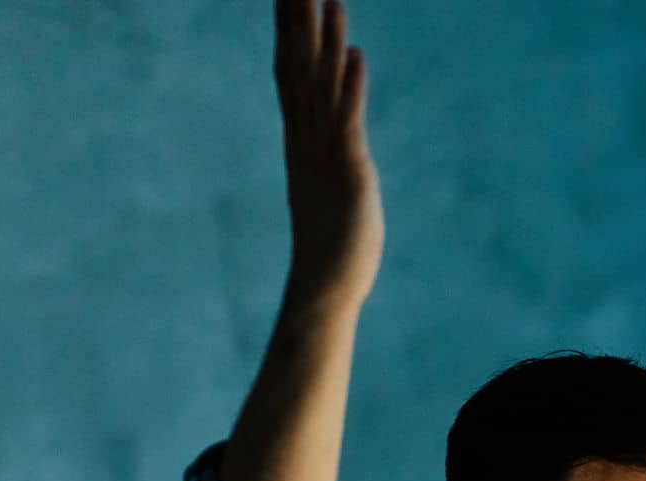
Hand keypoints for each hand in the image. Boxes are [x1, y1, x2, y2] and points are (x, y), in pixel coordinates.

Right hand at [273, 0, 383, 311]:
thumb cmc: (331, 246)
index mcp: (301, 140)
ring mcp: (326, 154)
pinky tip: (356, 54)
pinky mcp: (350, 173)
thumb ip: (328, 160)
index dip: (288, 32)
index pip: (291, 73)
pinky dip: (351, 87)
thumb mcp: (330, 190)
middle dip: (298, 20)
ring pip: (322, 86)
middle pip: (300, 67)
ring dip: (327, 41)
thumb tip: (333, 144)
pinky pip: (349, 121)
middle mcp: (308, 139)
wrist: (325, 288)